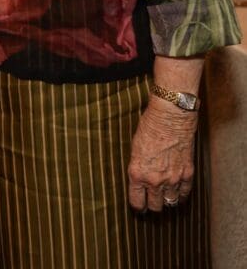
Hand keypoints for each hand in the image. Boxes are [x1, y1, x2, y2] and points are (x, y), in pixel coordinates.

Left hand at [128, 97, 197, 212]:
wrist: (170, 116)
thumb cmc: (149, 126)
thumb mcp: (135, 148)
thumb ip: (138, 167)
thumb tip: (139, 180)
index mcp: (137, 173)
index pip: (137, 202)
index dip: (137, 206)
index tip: (139, 205)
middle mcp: (155, 180)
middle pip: (154, 206)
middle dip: (152, 204)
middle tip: (151, 200)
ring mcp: (173, 179)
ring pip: (170, 203)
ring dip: (166, 200)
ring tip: (164, 196)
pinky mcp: (187, 174)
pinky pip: (184, 194)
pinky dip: (181, 194)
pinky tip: (177, 191)